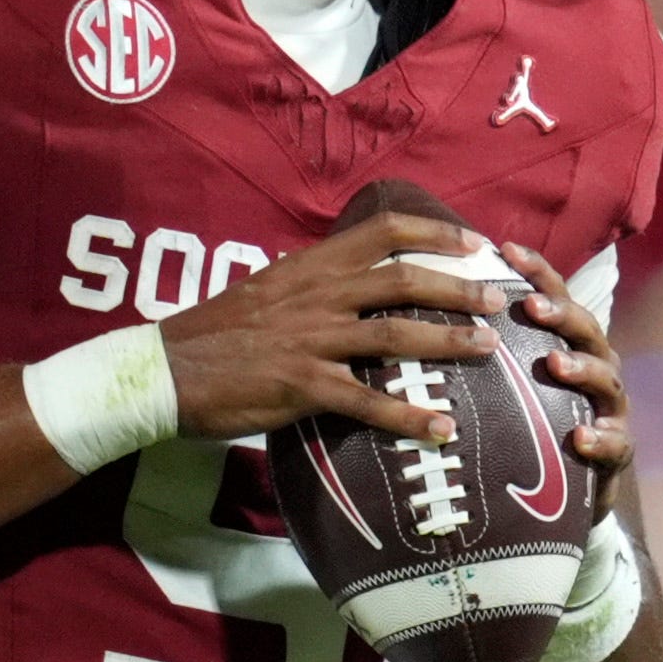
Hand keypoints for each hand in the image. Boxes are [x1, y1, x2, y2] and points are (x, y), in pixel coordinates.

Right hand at [158, 211, 504, 444]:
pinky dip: (409, 416)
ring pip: (395, 335)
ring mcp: (311, 341)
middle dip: (459, 288)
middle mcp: (316, 296)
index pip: (382, 232)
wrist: (163, 371)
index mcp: (309, 266)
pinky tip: (442, 429)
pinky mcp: (302, 387)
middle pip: (403, 280)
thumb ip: (310, 283)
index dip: (434, 234)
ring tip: (488, 349)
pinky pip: (367, 402)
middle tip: (498, 299)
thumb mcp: (264, 289)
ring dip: (448, 341)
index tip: (474, 243)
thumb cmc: (212, 334)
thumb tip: (348, 281)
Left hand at [498, 243, 632, 479]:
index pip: (556, 296)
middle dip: (561, 314)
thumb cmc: (536, 419)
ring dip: (582, 369)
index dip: (536, 271)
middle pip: (587, 329)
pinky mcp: (618, 449)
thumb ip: (488, 347)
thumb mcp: (514, 380)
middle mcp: (598, 365)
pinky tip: (580, 436)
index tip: (505, 249)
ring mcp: (611, 407)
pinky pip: (616, 442)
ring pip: (606, 380)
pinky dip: (600, 438)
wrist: (575, 486)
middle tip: (532, 306)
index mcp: (571, 342)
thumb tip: (423, 309)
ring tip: (556, 364)